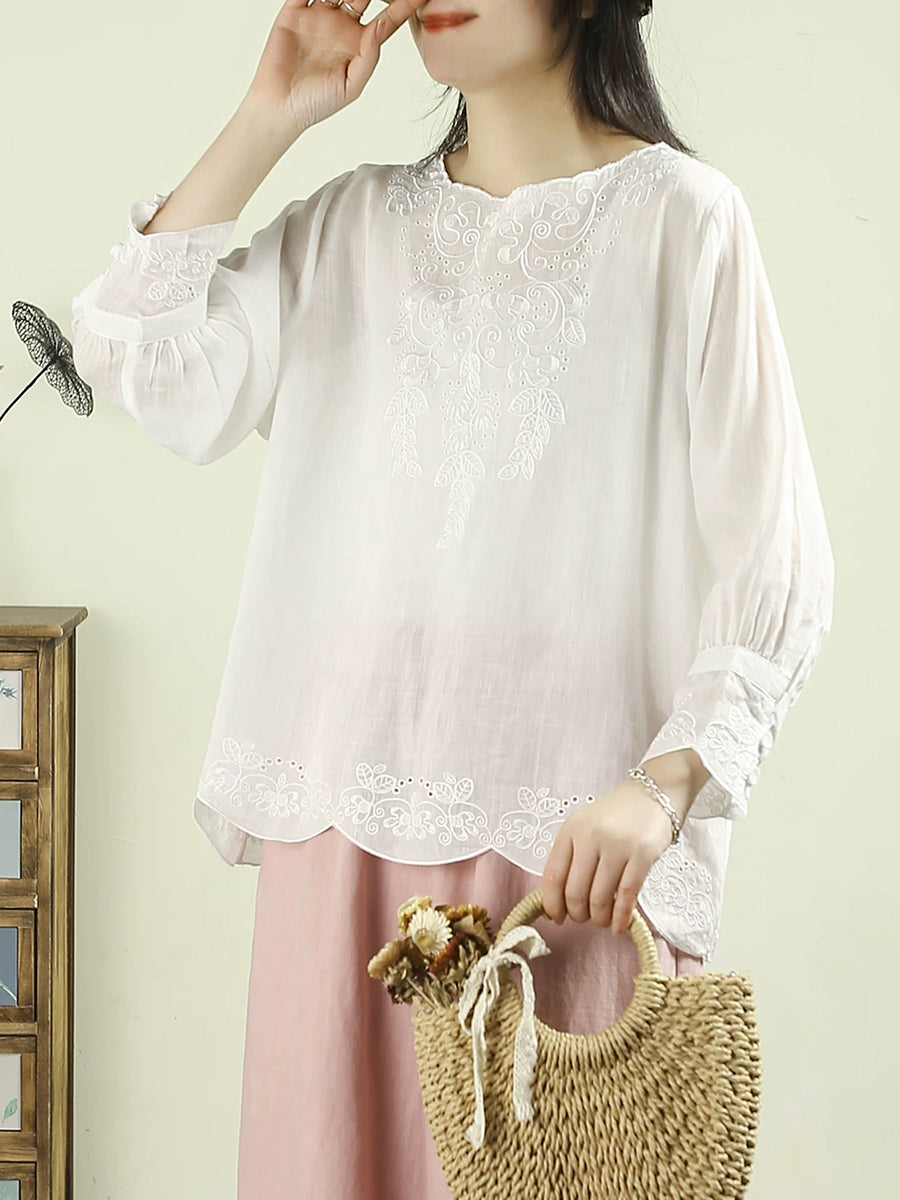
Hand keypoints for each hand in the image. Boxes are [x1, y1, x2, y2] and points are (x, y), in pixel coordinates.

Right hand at [246, 0, 429, 138]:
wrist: (280, 107)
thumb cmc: (317, 103)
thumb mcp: (352, 84)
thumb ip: (370, 56)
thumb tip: (382, 26)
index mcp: (359, 43)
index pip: (388, 17)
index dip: (404, 4)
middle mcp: (341, 25)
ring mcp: (319, 15)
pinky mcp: (295, 11)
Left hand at [540, 777, 676, 933]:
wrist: (652, 795)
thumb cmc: (616, 817)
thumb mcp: (584, 828)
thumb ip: (571, 859)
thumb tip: (557, 904)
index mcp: (571, 830)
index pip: (553, 876)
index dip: (552, 904)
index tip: (557, 918)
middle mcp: (591, 836)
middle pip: (575, 892)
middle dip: (578, 914)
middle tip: (585, 918)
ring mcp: (617, 845)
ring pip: (600, 898)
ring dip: (599, 918)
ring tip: (603, 919)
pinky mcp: (643, 854)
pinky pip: (627, 895)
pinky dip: (620, 916)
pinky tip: (619, 926)